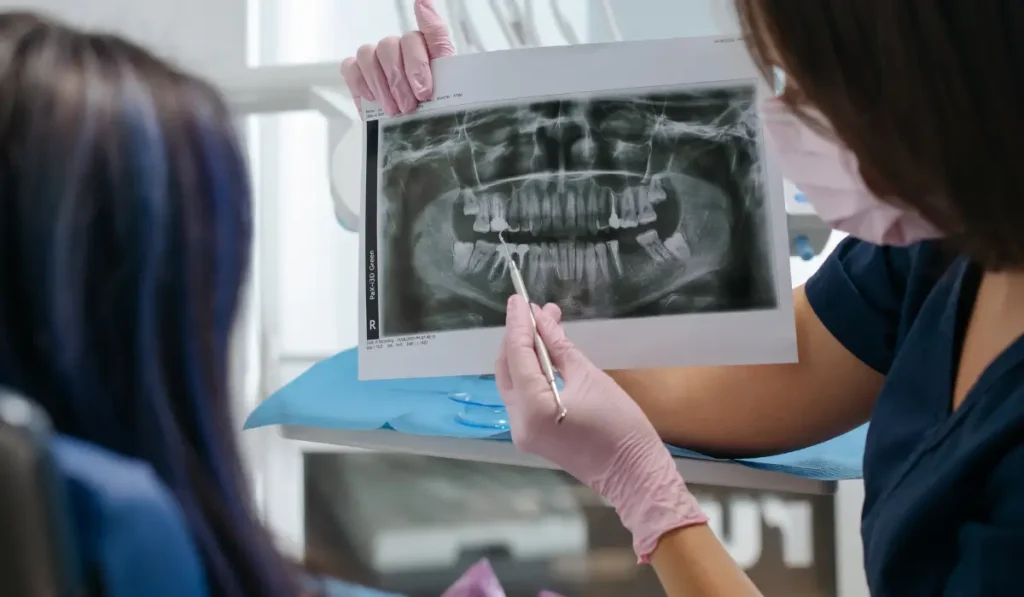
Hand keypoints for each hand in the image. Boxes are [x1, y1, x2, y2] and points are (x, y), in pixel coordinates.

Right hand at [340, 0, 455, 115]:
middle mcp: (400, 46)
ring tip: (394, 109)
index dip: (422, 48)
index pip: (427, 31)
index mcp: (427, 46)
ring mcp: (377, 57)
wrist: (417, 128)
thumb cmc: (432, 105)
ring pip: (368, 54)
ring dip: (381, 85)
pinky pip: (350, 67)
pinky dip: (361, 83)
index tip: (424, 85)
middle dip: (400, 80)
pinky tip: (373, 99)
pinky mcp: (358, 72)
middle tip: (410, 106)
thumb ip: (441, 49)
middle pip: (391, 45)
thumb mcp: (448, 86)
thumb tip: (424, 3)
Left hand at [496, 296, 707, 561]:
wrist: (634, 474)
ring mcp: (522, 431)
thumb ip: (559, 347)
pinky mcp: (531, 435)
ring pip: (512, 381)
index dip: (518, 323)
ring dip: (525, 352)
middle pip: (507, 368)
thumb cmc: (620, 425)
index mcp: (533, 407)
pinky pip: (523, 395)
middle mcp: (518, 421)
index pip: (517, 355)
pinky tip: (544, 352)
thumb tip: (541, 319)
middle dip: (519, 336)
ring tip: (543, 324)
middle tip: (534, 309)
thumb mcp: (589, 377)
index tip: (519, 297)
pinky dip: (530, 372)